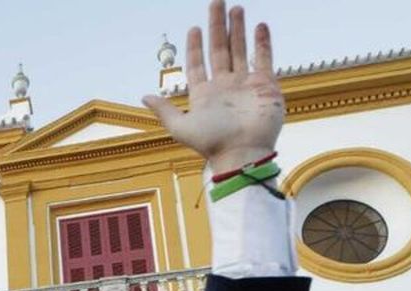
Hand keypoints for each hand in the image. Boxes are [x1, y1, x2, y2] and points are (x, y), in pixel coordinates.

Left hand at [142, 1, 283, 172]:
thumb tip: (144, 96)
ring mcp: (246, 85)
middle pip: (220, 50)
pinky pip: (264, 59)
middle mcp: (225, 87)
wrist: (242, 154)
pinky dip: (262, 42)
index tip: (194, 28)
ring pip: (240, 50)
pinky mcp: (266, 86)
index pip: (198, 64)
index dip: (195, 46)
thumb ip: (164, 110)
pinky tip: (259, 26)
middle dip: (217, 26)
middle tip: (217, 2)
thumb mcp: (180, 128)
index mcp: (204, 94)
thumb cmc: (211, 145)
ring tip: (236, 8)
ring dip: (238, 29)